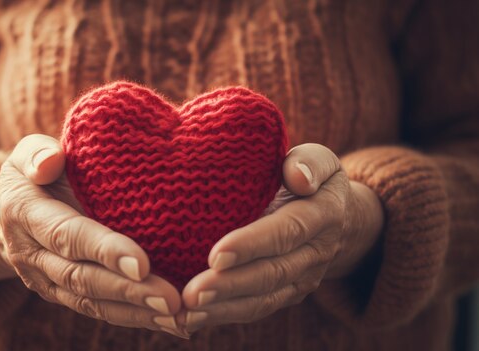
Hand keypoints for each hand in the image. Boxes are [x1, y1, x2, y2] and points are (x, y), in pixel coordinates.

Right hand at [0, 134, 186, 336]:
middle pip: (82, 277)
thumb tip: (50, 162)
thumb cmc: (32, 175)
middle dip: (128, 290)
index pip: (67, 235)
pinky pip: (97, 311)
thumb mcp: (26, 154)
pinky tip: (167, 321)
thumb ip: (37, 153)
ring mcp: (45, 280)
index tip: (143, 262)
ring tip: (176, 317)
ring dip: (135, 312)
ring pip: (91, 302)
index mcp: (25, 214)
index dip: (104, 250)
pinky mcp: (61, 294)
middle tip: (170, 299)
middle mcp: (31, 254)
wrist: (4, 216)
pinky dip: (133, 318)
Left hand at [180, 143, 383, 331]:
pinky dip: (223, 316)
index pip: (286, 231)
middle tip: (192, 293)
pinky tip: (192, 318)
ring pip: (263, 299)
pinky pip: (256, 308)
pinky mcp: (287, 294)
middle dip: (230, 285)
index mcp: (322, 214)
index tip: (216, 255)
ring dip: (223, 308)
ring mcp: (302, 279)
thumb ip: (310, 162)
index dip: (252, 244)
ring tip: (187, 312)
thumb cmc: (312, 178)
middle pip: (272, 272)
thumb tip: (298, 177)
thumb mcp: (319, 159)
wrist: (340, 218)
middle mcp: (315, 253)